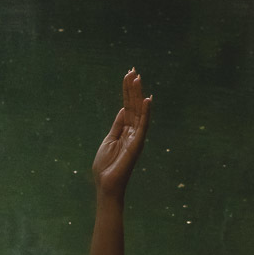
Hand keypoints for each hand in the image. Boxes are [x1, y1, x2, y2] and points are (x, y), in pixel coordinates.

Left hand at [91, 68, 151, 201]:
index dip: (127, 91)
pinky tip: (147, 99)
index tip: (128, 74)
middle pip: (133, 105)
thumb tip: (124, 109)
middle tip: (133, 70)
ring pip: (138, 111)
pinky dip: (145, 112)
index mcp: (125, 129)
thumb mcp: (109, 140)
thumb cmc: (106, 166)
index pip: (127, 106)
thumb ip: (118, 125)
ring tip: (138, 78)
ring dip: (138, 94)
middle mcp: (133, 131)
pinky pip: (143, 126)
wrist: (106, 185)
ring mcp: (136, 137)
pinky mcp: (137, 144)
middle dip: (132, 87)